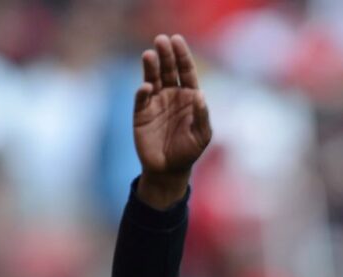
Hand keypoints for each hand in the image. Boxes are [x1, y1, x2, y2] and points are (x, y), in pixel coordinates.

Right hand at [133, 34, 211, 207]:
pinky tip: (147, 87)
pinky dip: (143, 92)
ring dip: (151, 67)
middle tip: (160, 40)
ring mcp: (155, 102)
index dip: (182, 55)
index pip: (185, 70)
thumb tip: (200, 95)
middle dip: (165, 55)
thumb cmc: (188, 151)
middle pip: (168, 69)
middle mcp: (171, 94)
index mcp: (189, 96)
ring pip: (152, 78)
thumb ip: (202, 116)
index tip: (177, 40)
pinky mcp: (141, 113)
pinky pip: (141, 98)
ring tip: (150, 55)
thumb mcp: (202, 136)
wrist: (168, 170)